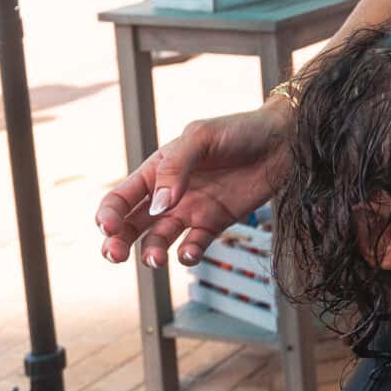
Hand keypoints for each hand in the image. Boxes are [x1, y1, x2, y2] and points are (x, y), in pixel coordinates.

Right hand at [94, 104, 291, 266]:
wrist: (283, 140)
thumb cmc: (239, 130)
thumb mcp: (200, 137)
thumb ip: (176, 168)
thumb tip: (158, 205)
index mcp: (157, 170)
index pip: (121, 198)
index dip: (108, 215)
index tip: (108, 227)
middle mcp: (169, 194)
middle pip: (132, 225)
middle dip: (117, 242)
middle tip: (115, 254)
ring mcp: (191, 210)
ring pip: (158, 240)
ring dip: (150, 253)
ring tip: (155, 259)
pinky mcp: (216, 223)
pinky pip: (194, 245)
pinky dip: (188, 254)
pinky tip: (188, 253)